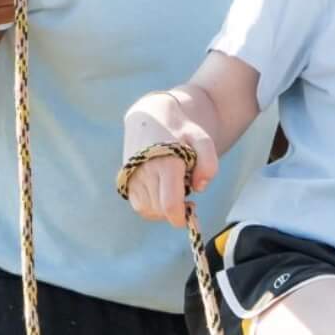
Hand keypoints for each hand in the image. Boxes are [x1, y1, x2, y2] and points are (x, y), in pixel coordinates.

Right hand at [119, 94, 216, 227]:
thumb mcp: (202, 139)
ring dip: (162, 209)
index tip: (190, 213)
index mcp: (167, 163)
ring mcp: (133, 177)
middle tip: (186, 195)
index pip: (170, 205)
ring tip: (172, 191)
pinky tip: (160, 193)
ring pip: (148, 210)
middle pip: (161, 211)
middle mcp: (146, 172)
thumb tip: (199, 187)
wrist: (150, 117)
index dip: (181, 217)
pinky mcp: (126, 181)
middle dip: (175, 211)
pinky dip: (151, 206)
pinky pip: (139, 206)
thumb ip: (209, 162)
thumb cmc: (181, 130)